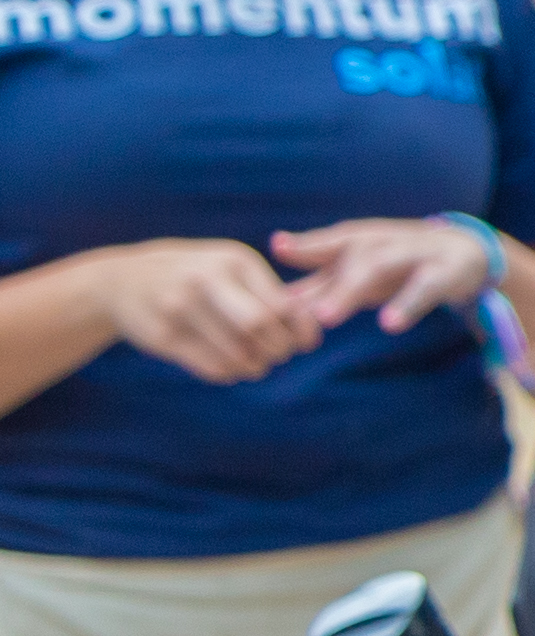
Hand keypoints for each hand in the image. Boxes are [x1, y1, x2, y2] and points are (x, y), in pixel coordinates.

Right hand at [97, 239, 328, 383]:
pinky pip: (211, 367)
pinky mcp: (162, 336)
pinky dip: (230, 373)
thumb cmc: (197, 276)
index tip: (303, 344)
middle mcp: (205, 280)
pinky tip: (230, 367)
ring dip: (255, 367)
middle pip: (260, 326)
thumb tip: (311, 336)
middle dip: (278, 350)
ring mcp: (179, 307)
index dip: (299, 332)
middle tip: (277, 355)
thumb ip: (270, 294)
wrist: (123, 280)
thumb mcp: (230, 269)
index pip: (281, 305)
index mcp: (233, 261)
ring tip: (255, 364)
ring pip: (237, 352)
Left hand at [270, 217, 499, 336]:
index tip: (277, 248)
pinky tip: (388, 324)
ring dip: (350, 290)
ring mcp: (414, 255)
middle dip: (318, 283)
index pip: (329, 243)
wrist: (467, 252)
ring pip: (378, 268)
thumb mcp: (362, 271)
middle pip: (349, 260)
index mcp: (361, 240)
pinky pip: (423, 288)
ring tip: (325, 317)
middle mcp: (383, 242)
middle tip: (292, 311)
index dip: (304, 245)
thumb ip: (322, 285)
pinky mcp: (444, 272)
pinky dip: (406, 304)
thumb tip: (277, 301)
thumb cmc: (401, 264)